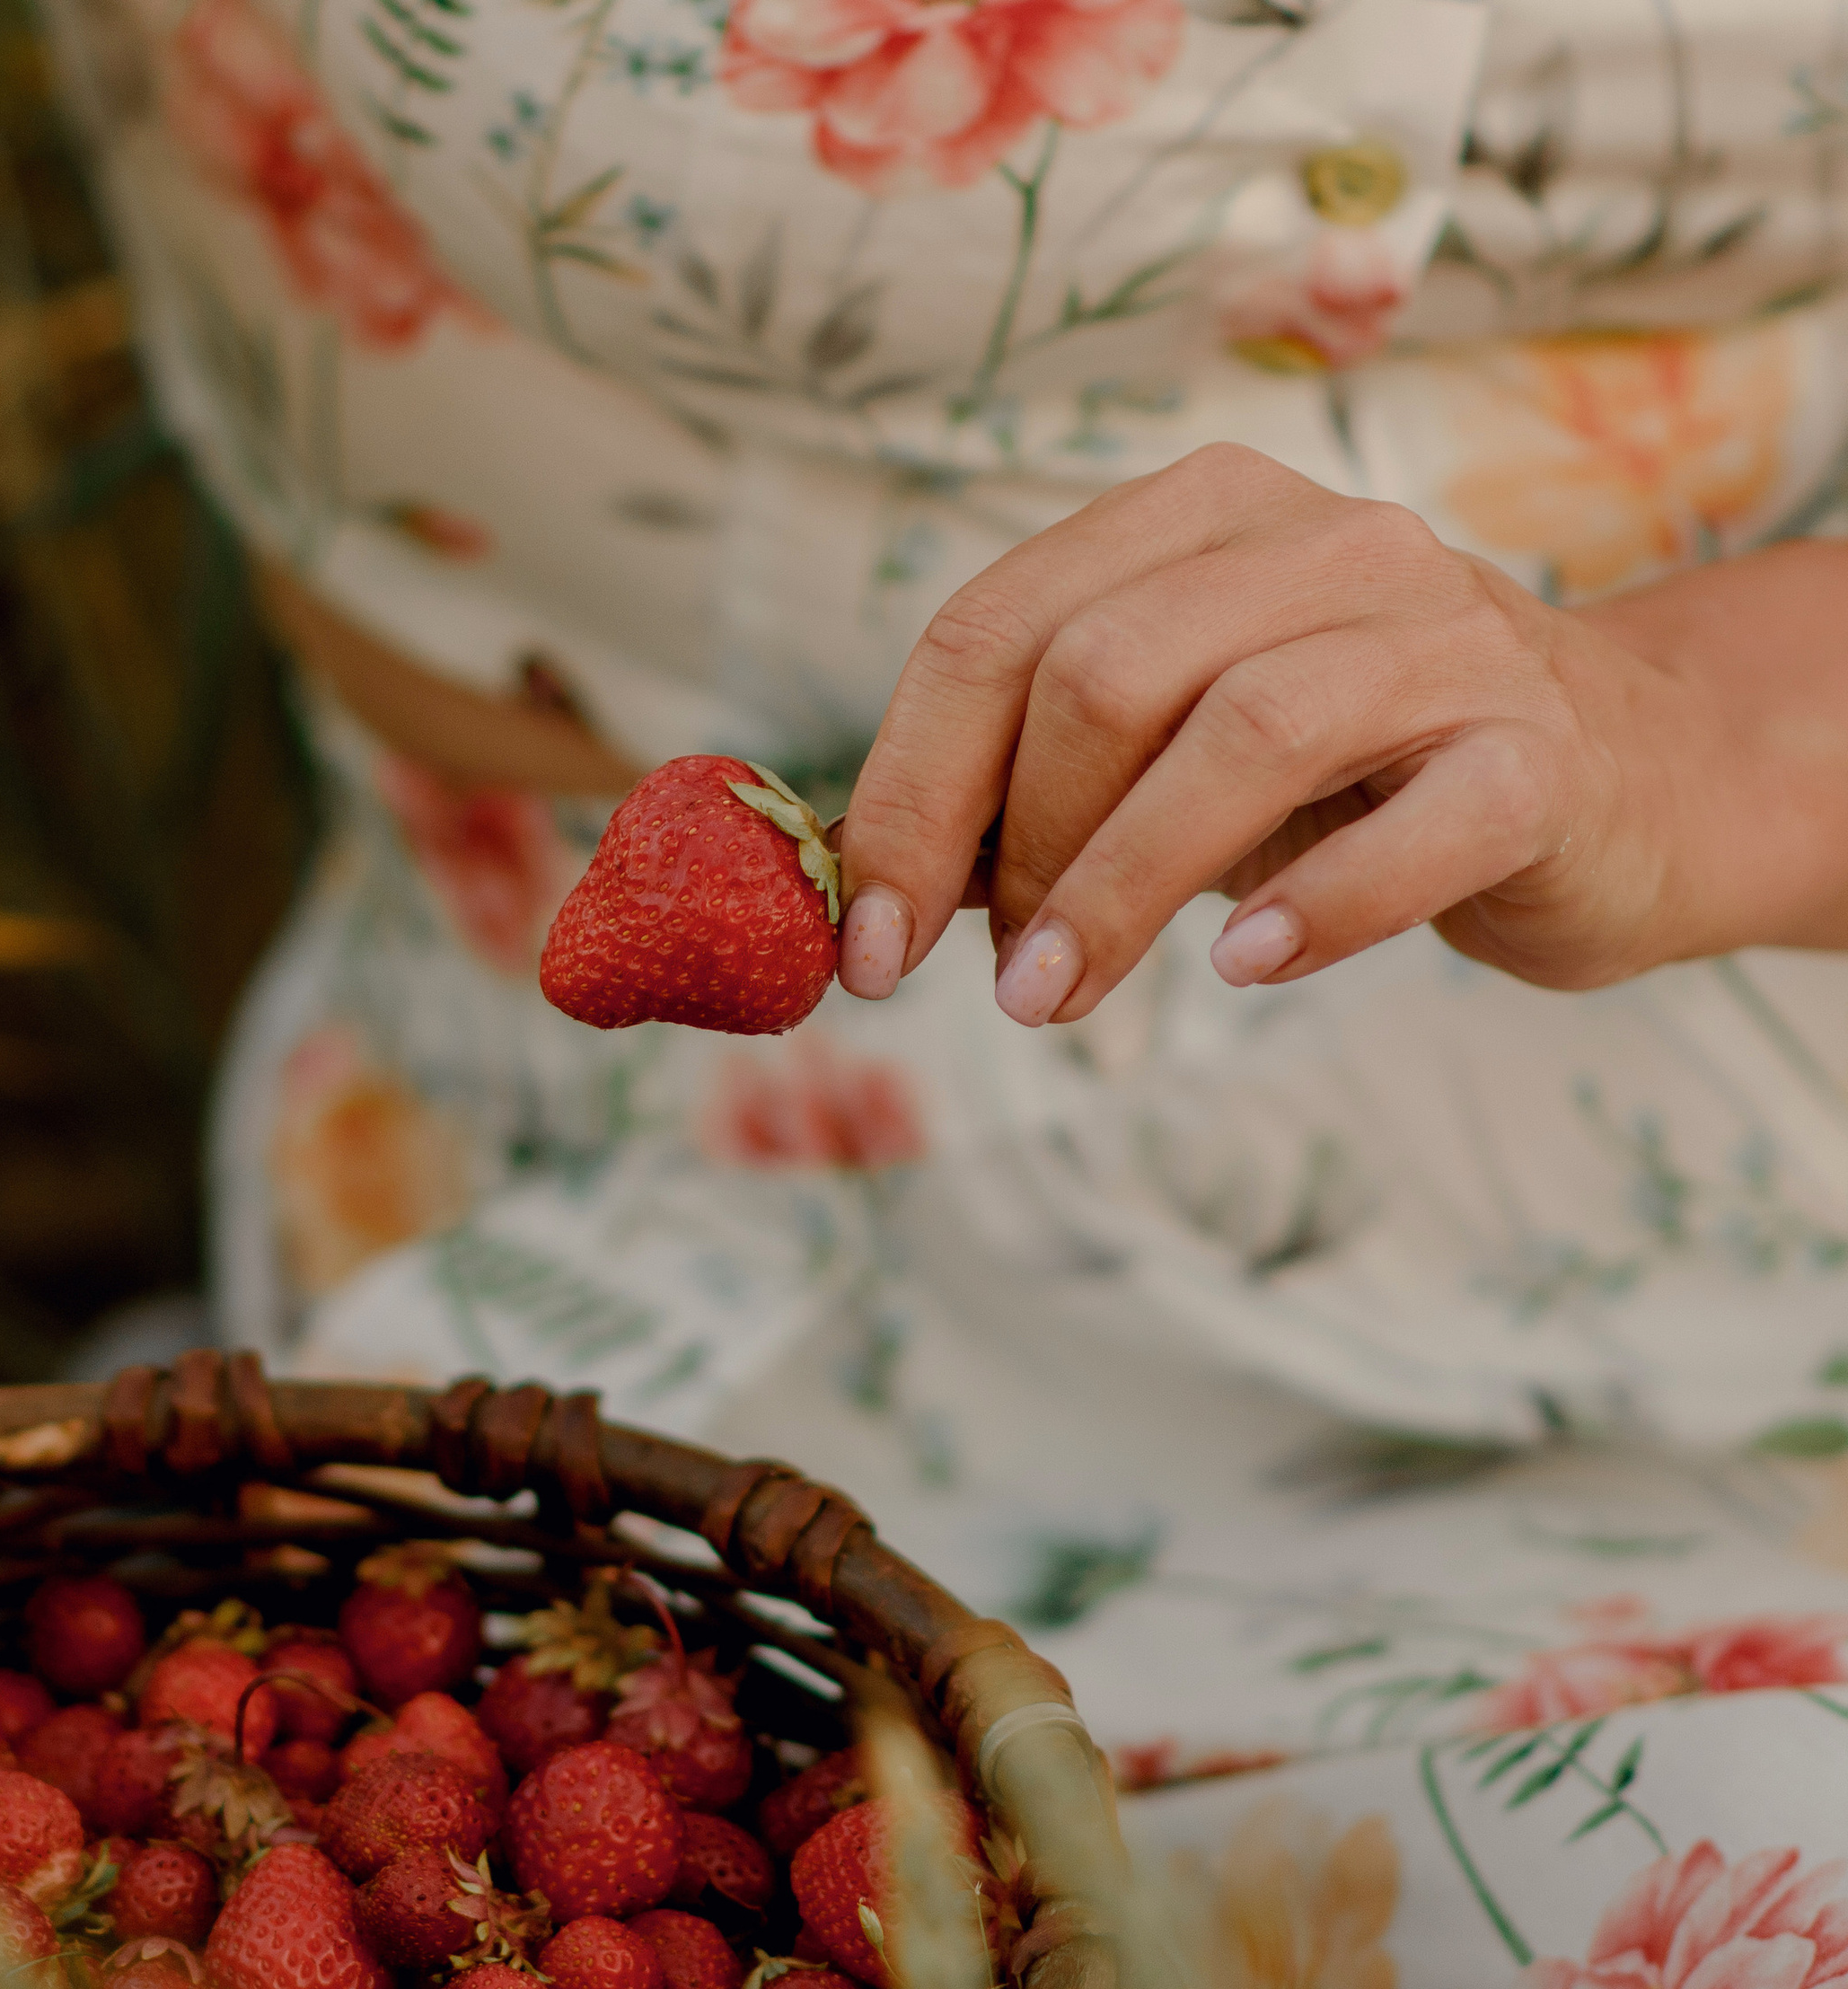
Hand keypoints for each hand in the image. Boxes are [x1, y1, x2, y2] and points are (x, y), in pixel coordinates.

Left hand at [832, 445, 1847, 1022]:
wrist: (1611, 781)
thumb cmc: (1347, 777)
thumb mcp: (1160, 765)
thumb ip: (1016, 802)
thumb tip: (846, 883)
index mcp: (1192, 520)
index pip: (992, 630)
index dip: (905, 792)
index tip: (865, 947)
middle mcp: (1318, 542)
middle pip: (1101, 672)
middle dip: (1018, 848)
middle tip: (1008, 980)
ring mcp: (1442, 634)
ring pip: (1244, 732)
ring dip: (1121, 890)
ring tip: (1058, 999)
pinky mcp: (1538, 749)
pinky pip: (1418, 824)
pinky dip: (1318, 905)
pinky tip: (1246, 968)